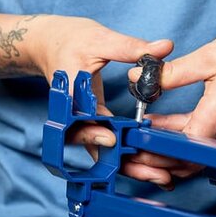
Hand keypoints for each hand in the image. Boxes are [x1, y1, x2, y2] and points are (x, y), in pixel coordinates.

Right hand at [26, 15, 173, 166]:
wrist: (50, 43)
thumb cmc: (70, 40)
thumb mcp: (101, 39)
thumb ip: (132, 47)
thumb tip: (165, 46)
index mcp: (71, 92)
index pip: (80, 118)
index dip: (95, 132)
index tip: (114, 139)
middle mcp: (72, 112)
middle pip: (92, 144)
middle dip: (121, 161)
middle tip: (155, 174)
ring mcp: (79, 119)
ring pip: (99, 149)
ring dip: (126, 164)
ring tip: (159, 176)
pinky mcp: (88, 120)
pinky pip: (103, 142)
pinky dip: (122, 154)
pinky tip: (147, 162)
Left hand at [129, 12, 215, 177]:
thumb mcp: (208, 57)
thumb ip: (173, 72)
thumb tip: (141, 77)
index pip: (184, 148)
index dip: (158, 148)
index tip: (138, 142)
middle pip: (190, 156)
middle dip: (160, 154)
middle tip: (136, 143)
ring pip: (197, 148)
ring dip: (171, 145)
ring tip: (146, 131)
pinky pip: (206, 137)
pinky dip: (184, 136)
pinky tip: (167, 123)